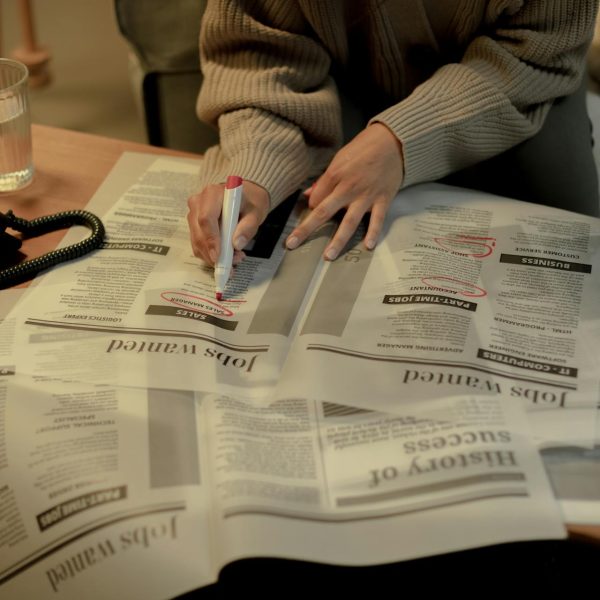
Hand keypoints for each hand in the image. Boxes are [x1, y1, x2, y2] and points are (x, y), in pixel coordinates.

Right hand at [187, 180, 269, 265]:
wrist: (244, 198)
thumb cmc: (249, 202)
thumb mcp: (255, 213)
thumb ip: (247, 227)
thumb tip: (236, 244)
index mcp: (212, 194)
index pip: (206, 219)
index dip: (211, 239)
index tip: (218, 256)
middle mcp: (198, 203)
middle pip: (199, 233)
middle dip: (213, 253)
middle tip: (232, 263)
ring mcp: (194, 215)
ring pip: (197, 242)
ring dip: (213, 256)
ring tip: (234, 258)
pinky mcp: (194, 226)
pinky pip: (198, 244)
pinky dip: (210, 254)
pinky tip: (227, 255)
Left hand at [286, 123, 403, 259]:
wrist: (393, 141)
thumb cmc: (363, 149)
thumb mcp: (339, 159)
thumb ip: (324, 180)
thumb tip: (308, 195)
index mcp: (335, 176)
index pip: (316, 200)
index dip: (311, 208)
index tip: (314, 210)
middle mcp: (348, 188)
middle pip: (323, 213)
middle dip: (306, 229)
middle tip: (292, 244)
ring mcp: (366, 196)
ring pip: (349, 222)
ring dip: (338, 240)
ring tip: (329, 256)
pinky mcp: (383, 200)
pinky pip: (377, 220)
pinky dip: (373, 233)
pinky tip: (368, 246)